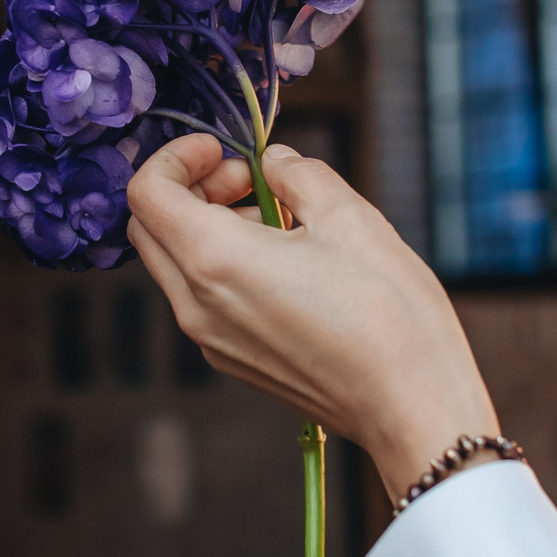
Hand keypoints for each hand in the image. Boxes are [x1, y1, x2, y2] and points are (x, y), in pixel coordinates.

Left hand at [127, 136, 499, 499]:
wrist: (411, 406)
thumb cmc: (388, 312)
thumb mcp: (348, 216)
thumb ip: (297, 174)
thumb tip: (274, 164)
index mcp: (213, 260)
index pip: (145, 193)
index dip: (174, 157)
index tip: (221, 150)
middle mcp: (196, 306)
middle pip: (150, 229)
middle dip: (189, 189)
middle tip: (250, 181)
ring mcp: (211, 341)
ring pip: (175, 266)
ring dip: (208, 227)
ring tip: (283, 222)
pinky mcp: (234, 362)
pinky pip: (203, 300)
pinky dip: (223, 266)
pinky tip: (286, 264)